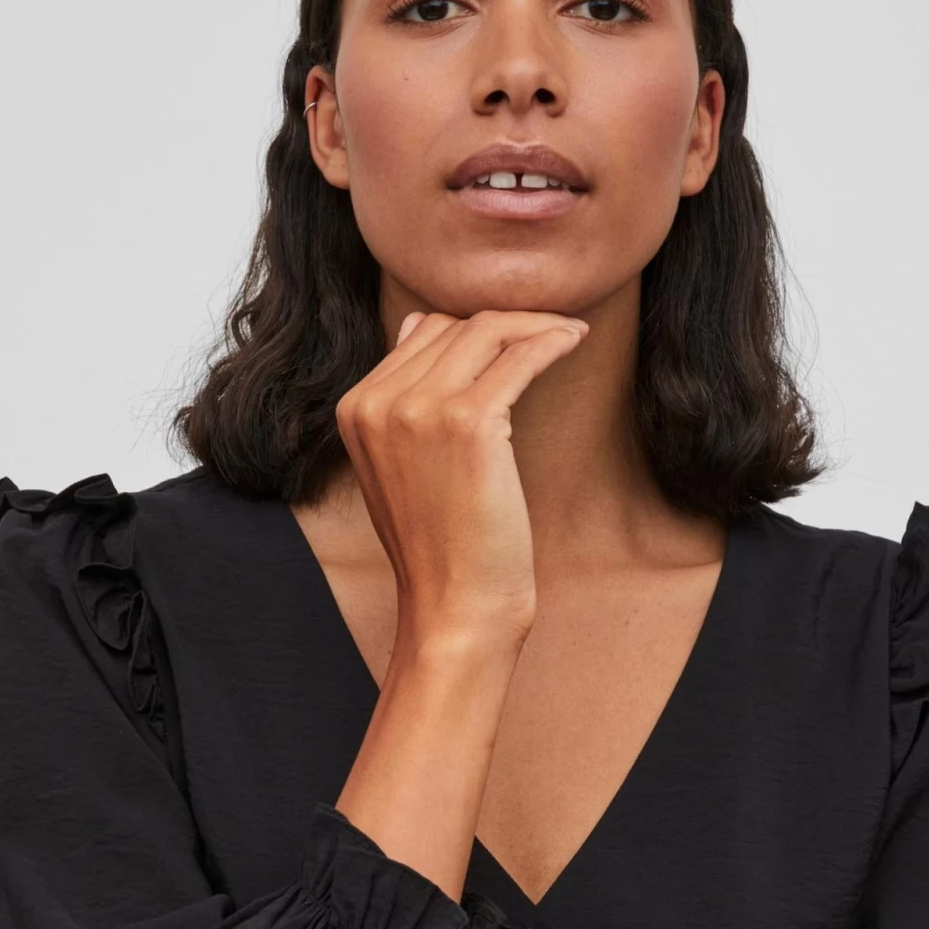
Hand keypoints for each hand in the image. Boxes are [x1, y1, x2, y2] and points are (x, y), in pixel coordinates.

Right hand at [335, 308, 588, 642]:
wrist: (453, 606)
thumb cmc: (440, 547)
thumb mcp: (400, 467)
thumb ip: (401, 400)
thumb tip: (421, 325)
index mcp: (356, 409)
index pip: (421, 334)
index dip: (475, 329)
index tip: (517, 334)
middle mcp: (378, 402)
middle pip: (453, 326)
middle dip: (509, 322)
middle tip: (553, 329)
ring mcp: (419, 409)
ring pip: (485, 332)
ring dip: (535, 324)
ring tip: (568, 333)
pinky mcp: (468, 423)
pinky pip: (518, 357)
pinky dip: (551, 341)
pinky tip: (573, 340)